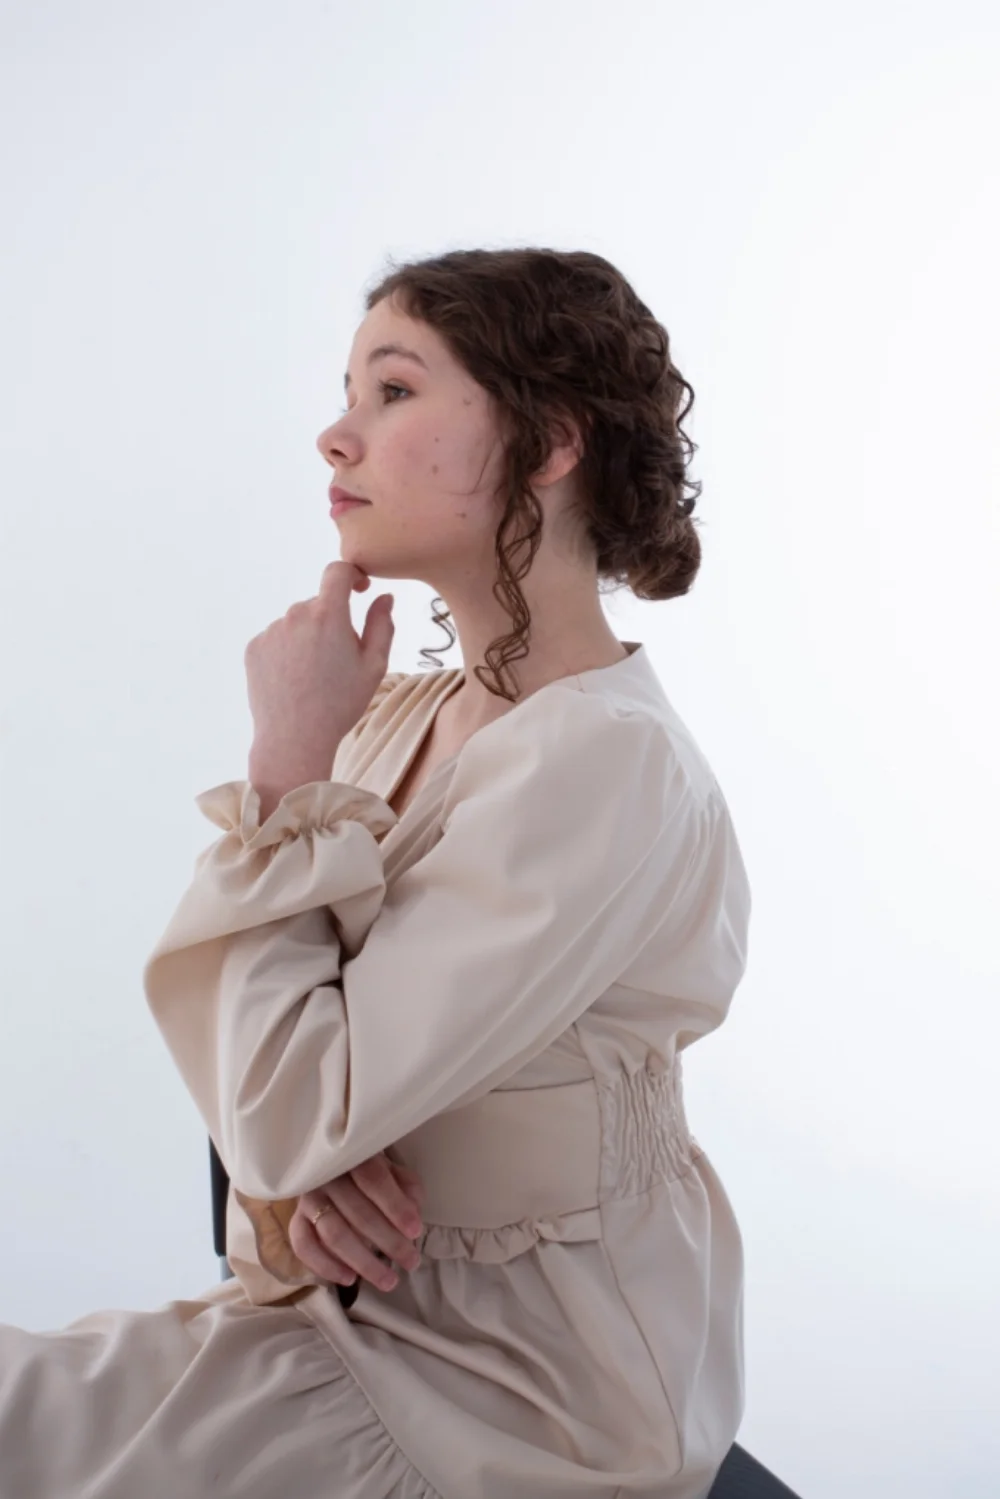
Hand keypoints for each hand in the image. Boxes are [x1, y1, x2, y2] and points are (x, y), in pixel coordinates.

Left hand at [245, 561, 394, 775]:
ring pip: (296, 623)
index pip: (338, 571)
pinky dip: (288, 651)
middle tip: (339, 660)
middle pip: (318, 604)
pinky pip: (276, 639)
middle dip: (331, 621)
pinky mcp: (254, 648)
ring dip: (308, 637)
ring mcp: (271, 631)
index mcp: (328, 614)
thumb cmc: (340, 704)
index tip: (359, 588)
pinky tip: (295, 680)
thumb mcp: (374, 666)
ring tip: (314, 676)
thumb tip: (383, 597)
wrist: (294, 738)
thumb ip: (381, 625)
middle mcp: (295, 615)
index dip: (352, 574)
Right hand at [288, 1153, 424, 1293]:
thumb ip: (407, 1189)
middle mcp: (327, 1177)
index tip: (416, 1231)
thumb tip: (413, 1215)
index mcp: (354, 1158)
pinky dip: (326, 1266)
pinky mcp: (296, 1220)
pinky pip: (304, 1246)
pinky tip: (349, 1279)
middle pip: (357, 1213)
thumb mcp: (393, 1172)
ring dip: (363, 1261)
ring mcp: (308, 1199)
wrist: (331, 1170)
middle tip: (411, 1262)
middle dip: (389, 1242)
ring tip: (387, 1280)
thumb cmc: (369, 1174)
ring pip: (333, 1234)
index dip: (395, 1207)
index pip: (374, 1180)